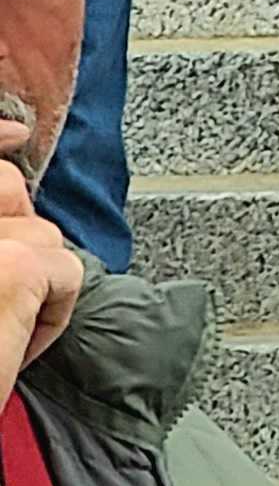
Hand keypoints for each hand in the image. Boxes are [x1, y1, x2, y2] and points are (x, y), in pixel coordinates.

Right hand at [0, 140, 89, 411]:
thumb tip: (11, 159)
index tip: (16, 132)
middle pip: (5, 188)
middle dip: (19, 231)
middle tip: (5, 284)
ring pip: (41, 233)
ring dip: (34, 282)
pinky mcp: (13, 269)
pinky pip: (66, 272)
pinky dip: (52, 315)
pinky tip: (13, 353)